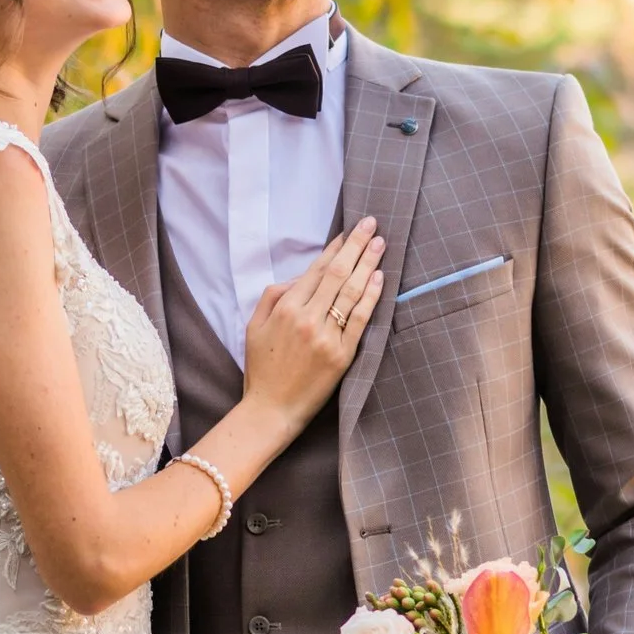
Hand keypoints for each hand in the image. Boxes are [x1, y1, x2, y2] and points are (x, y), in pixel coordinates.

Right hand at [241, 218, 385, 431]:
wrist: (270, 410)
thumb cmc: (262, 368)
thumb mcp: (253, 326)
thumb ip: (273, 296)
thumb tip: (300, 276)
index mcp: (285, 308)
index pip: (316, 270)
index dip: (335, 248)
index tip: (349, 231)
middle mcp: (307, 318)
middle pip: (337, 273)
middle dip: (356, 245)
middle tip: (371, 224)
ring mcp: (326, 336)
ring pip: (351, 291)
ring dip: (368, 263)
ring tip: (380, 243)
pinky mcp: (341, 355)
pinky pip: (360, 319)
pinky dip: (371, 296)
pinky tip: (379, 277)